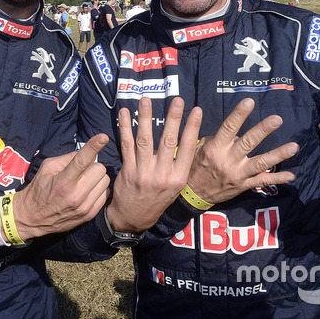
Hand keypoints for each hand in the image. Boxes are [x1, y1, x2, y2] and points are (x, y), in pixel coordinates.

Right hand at [11, 135, 109, 240]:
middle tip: (81, 171)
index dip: (94, 147)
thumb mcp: (47, 168)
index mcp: (63, 181)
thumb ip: (66, 158)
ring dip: (96, 178)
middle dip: (92, 165)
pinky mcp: (90, 215)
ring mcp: (84, 207)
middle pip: (99, 169)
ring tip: (84, 182)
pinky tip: (87, 192)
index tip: (103, 137)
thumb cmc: (39, 190)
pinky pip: (105, 194)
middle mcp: (76, 195)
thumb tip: (85, 152)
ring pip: (105, 181)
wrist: (33, 218)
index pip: (82, 160)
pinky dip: (98, 189)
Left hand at [107, 97, 201, 232]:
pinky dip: (124, 127)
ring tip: (146, 100)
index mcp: (178, 178)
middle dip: (173, 118)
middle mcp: (162, 175)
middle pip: (168, 141)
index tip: (196, 110)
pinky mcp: (128, 171)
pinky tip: (123, 113)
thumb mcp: (175, 187)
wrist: (134, 218)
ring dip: (145, 118)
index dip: (192, 128)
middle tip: (177, 100)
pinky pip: (126, 145)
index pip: (188, 148)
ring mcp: (143, 172)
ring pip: (145, 140)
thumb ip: (179, 165)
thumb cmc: (157, 198)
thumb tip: (188, 138)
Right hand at [188, 98, 297, 203]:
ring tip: (294, 147)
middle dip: (263, 130)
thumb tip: (233, 130)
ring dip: (278, 154)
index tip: (249, 102)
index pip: (229, 127)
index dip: (239, 114)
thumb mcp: (198, 149)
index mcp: (216, 148)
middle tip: (277, 119)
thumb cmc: (195, 167)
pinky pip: (262, 181)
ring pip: (260, 163)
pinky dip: (277, 179)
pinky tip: (291, 175)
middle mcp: (228, 160)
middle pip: (248, 142)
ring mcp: (237, 174)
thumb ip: (214, 138)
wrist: (192, 194)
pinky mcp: (243, 185)